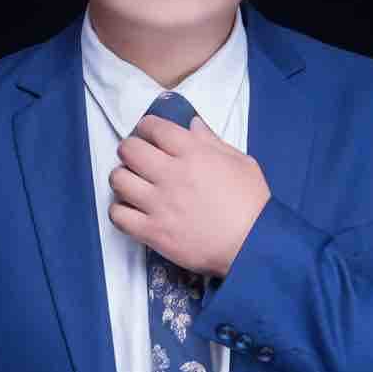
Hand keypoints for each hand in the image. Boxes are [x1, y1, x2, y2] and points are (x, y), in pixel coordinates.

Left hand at [107, 113, 270, 277]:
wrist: (254, 246)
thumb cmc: (251, 203)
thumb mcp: (240, 162)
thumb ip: (212, 141)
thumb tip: (192, 125)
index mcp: (193, 153)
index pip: (154, 127)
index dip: (147, 126)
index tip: (148, 132)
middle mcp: (171, 174)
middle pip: (129, 149)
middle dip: (130, 149)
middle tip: (137, 157)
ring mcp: (159, 204)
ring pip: (119, 180)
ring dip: (122, 177)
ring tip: (132, 183)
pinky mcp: (154, 232)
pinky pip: (118, 215)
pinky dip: (119, 210)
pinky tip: (131, 209)